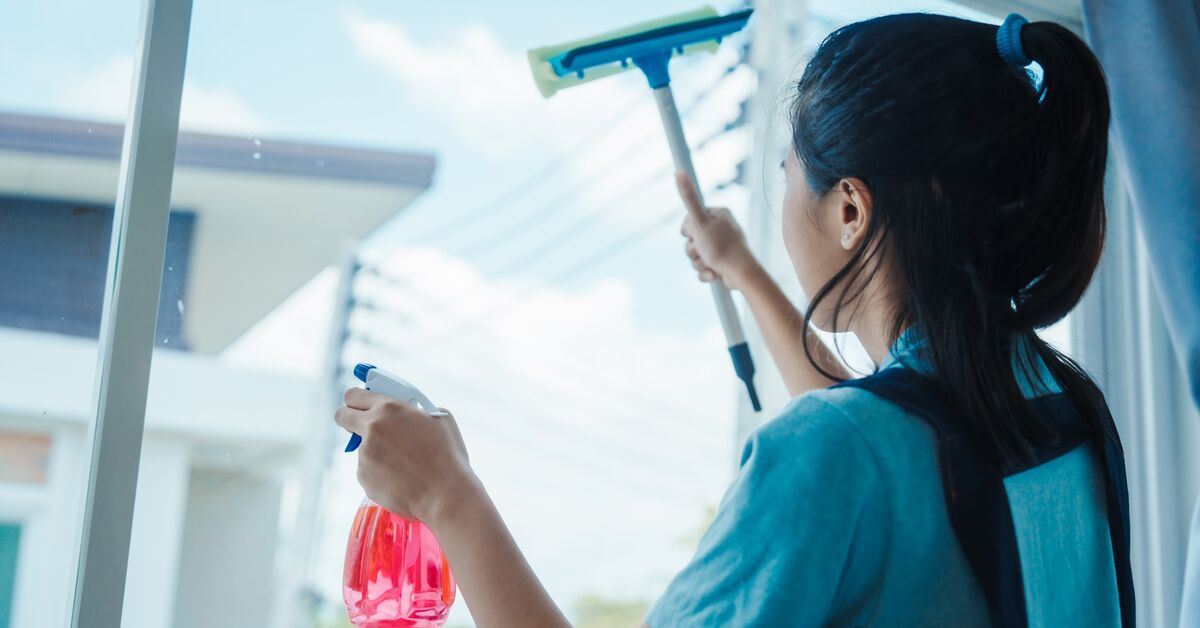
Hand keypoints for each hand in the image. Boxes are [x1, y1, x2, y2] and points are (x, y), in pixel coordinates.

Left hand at [335, 389, 477, 524]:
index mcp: (390, 409)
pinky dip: (381, 473)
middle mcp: (372, 429)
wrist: (444, 494)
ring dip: (376, 452)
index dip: (357, 400)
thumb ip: (415, 411)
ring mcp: (365, 455)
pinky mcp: (364, 477)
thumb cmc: (448, 456)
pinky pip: (368, 470)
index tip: (359, 405)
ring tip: (404, 464)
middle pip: (342, 416)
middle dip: (350, 419)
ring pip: (362, 448)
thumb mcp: (439, 418)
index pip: (355, 395)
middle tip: (363, 426)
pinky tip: (402, 478)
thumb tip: (407, 413)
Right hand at [677, 172, 758, 290]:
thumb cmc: (721, 247)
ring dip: (699, 262)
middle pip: (691, 239)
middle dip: (693, 249)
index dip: (688, 231)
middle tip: (703, 251)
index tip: (697, 234)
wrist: (741, 275)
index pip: (689, 219)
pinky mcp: (721, 262)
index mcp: (718, 213)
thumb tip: (678, 172)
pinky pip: (703, 267)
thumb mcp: (700, 221)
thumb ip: (689, 198)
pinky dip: (706, 273)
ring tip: (711, 264)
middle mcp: (721, 227)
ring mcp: (721, 246)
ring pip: (695, 254)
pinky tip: (715, 274)